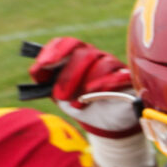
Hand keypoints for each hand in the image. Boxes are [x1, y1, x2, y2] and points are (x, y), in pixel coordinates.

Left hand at [24, 37, 138, 133]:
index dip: (55, 51)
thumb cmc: (80, 104)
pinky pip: (117, 76)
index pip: (69, 43)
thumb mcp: (57, 93)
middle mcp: (98, 56)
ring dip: (85, 84)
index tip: (43, 64)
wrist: (103, 123)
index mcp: (78, 55)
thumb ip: (45, 79)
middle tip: (59, 95)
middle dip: (69, 75)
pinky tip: (90, 98)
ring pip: (102, 64)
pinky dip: (102, 86)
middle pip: (84, 53)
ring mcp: (115, 66)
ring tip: (76, 103)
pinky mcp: (128, 80)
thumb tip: (38, 68)